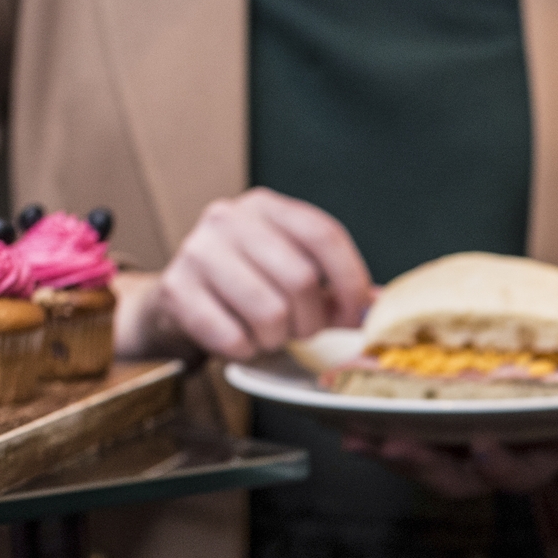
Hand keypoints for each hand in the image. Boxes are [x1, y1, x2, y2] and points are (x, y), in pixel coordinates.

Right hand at [115, 188, 371, 360]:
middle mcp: (229, 219)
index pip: (324, 235)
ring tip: (268, 334)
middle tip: (302, 331)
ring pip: (269, 311)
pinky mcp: (175, 289)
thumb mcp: (294, 273)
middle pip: (300, 278)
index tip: (356, 314)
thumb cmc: (250, 287)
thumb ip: (337, 287)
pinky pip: (232, 336)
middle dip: (312, 320)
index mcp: (267, 207)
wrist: (179, 301)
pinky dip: (245, 350)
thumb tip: (382, 306)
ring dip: (278, 337)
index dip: (351, 281)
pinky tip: (240, 339)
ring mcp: (197, 250)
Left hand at [342, 412, 557, 499]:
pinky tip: (345, 422)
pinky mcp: (440, 435)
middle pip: (457, 477)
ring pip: (425, 463)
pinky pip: (405, 440)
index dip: (499, 464)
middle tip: (397, 445)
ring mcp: (464, 452)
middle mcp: (494, 464)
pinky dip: (376, 433)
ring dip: (390, 453)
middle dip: (425, 465)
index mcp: (535, 463)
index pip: (517, 474)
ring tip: (359, 438)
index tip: (483, 444)